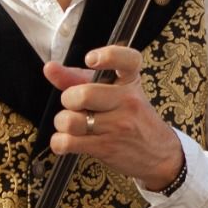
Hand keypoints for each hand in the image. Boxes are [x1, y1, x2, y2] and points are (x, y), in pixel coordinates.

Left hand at [45, 45, 184, 190]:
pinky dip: (59, 142)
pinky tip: (67, 140)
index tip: (91, 59)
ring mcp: (117, 125)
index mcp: (131, 81)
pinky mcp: (106, 147)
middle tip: (73, 104)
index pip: (128, 60)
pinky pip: (67, 142)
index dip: (108, 55)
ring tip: (71, 123)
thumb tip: (50, 68)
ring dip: (62, 122)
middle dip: (68, 99)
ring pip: (71, 120)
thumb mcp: (116, 92)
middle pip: (84, 94)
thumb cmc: (132, 117)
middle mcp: (127, 100)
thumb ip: (81, 79)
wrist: (158, 152)